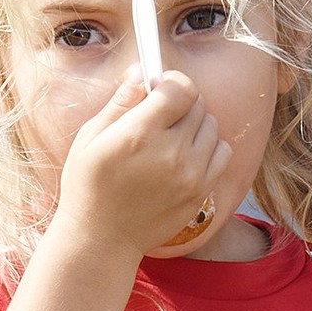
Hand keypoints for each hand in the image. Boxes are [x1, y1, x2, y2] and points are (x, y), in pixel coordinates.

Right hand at [54, 66, 230, 256]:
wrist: (102, 238)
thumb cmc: (89, 186)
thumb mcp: (90, 138)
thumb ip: (120, 102)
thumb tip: (142, 72)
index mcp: (140, 133)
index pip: (180, 87)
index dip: (171, 81)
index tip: (160, 89)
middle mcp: (171, 151)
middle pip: (197, 104)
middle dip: (180, 103)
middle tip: (160, 117)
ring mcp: (191, 173)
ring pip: (212, 126)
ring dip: (195, 125)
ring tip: (171, 139)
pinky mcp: (201, 191)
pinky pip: (222, 152)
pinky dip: (209, 148)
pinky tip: (186, 156)